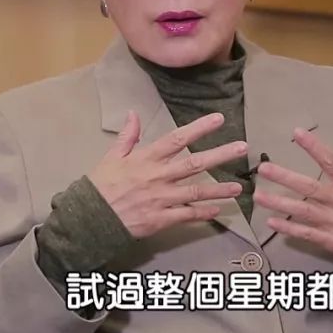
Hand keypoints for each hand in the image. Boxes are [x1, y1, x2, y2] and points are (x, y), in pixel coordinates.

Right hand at [88, 111, 245, 237]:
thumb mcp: (112, 157)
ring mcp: (161, 199)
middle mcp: (158, 176)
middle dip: (220, 155)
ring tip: (239, 186)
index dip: (199, 128)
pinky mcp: (161, 219)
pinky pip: (187, 215)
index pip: (177, 139)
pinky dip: (203, 212)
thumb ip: (127, 136)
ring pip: (196, 191)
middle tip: (243, 147)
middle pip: (195, 163)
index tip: (218, 119)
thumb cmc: (101, 186)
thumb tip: (134, 113)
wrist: (89, 219)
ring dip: (219, 189)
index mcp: (147, 159)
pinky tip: (218, 210)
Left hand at [253, 123, 332, 272]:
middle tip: (263, 169)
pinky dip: (289, 229)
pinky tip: (272, 222)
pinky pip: (307, 234)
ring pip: (303, 211)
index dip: (314, 147)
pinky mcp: (332, 242)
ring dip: (280, 204)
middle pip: (310, 187)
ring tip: (258, 196)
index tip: (296, 133)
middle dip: (285, 178)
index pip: (332, 162)